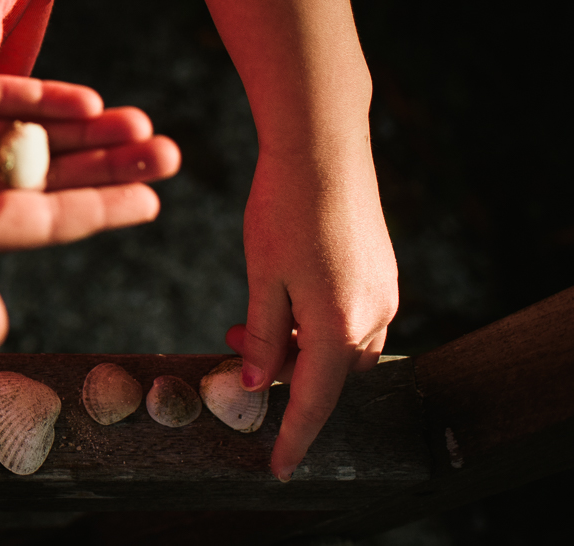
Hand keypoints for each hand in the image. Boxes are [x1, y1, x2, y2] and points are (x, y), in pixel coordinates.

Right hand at [0, 8, 180, 347]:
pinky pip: (4, 97)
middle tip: (166, 151)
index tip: (153, 201)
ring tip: (139, 123)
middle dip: (107, 168)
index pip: (40, 222)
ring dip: (86, 133)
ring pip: (34, 138)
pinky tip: (87, 99)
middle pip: (47, 180)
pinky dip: (45, 99)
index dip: (98, 212)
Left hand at [225, 145, 397, 480]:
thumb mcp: (262, 276)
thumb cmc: (284, 209)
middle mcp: (373, 315)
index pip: (316, 402)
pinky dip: (315, 324)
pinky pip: (350, 320)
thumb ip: (262, 336)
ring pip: (340, 348)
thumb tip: (256, 384)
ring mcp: (383, 294)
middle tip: (234, 348)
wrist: (323, 149)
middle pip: (329, 376)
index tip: (277, 468)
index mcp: (338, 324)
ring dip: (297, 347)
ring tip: (247, 321)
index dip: (294, 438)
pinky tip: (283, 298)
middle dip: (285, 375)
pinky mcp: (381, 274)